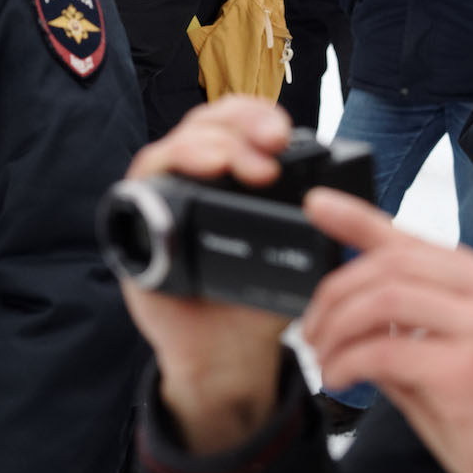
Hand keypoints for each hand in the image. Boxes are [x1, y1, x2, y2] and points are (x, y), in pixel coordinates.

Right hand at [116, 98, 293, 452]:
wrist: (227, 355)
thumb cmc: (256, 300)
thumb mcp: (292, 250)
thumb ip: (308, 216)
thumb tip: (340, 186)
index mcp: (228, 179)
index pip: (235, 125)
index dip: (255, 116)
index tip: (283, 132)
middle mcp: (189, 184)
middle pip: (201, 127)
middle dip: (236, 127)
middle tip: (270, 145)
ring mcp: (158, 205)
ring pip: (168, 149)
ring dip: (204, 146)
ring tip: (237, 164)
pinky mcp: (132, 233)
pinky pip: (136, 189)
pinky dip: (162, 175)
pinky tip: (196, 177)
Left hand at [301, 190, 472, 472]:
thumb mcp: (463, 353)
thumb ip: (415, 322)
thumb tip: (349, 301)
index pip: (417, 240)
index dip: (358, 219)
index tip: (317, 205)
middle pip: (391, 266)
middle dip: (336, 293)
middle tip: (314, 327)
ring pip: (383, 300)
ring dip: (337, 327)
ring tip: (324, 355)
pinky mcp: (467, 373)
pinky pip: (383, 349)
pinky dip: (347, 361)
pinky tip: (339, 378)